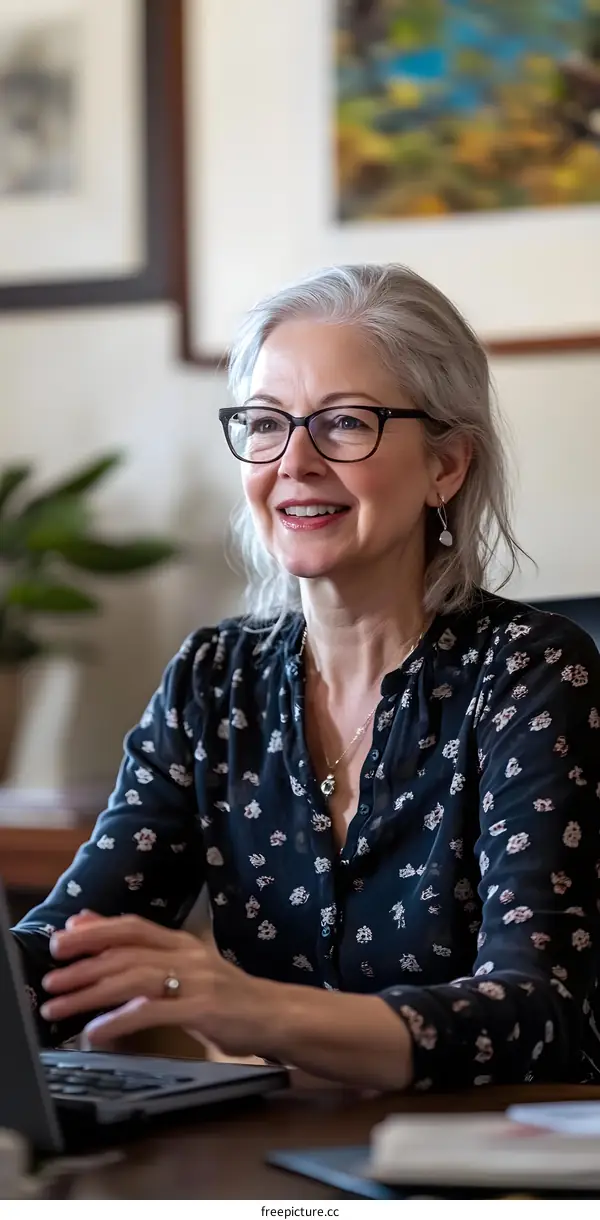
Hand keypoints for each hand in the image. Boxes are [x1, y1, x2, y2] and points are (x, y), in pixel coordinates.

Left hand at [40, 913, 278, 1055]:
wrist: (277, 1014)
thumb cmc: (227, 995)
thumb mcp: (184, 968)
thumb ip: (144, 952)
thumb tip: (94, 929)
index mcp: (182, 942)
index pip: (132, 926)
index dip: (94, 931)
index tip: (60, 940)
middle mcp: (187, 955)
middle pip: (126, 953)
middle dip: (82, 966)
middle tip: (49, 982)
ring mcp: (196, 981)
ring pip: (133, 980)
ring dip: (91, 994)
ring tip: (60, 1009)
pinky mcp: (204, 1010)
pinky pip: (154, 1012)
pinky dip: (120, 1021)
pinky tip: (97, 1031)